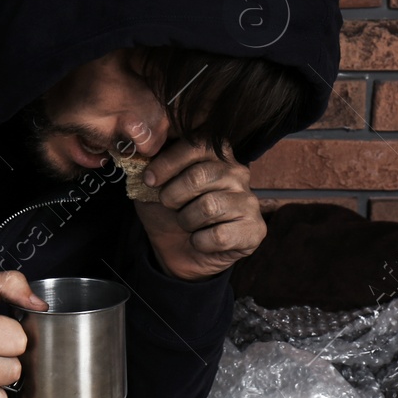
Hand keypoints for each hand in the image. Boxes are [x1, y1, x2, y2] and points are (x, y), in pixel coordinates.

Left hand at [130, 140, 265, 281]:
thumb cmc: (169, 213)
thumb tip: (142, 153)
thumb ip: (152, 166)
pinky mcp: (255, 230)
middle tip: (169, 206)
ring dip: (186, 220)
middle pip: (199, 175)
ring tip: (187, 224)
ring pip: (209, 207)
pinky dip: (200, 242)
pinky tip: (202, 240)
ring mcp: (249, 201)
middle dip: (173, 195)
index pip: (196, 144)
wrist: (179, 252)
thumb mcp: (153, 187)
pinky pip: (220, 235)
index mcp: (216, 154)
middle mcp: (238, 172)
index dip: (168, 162)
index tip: (149, 180)